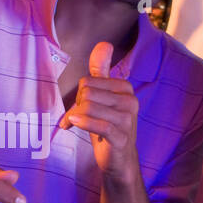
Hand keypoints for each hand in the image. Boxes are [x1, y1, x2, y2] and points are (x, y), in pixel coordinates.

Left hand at [59, 42, 141, 182]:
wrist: (118, 159)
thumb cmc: (108, 126)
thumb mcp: (103, 97)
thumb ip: (102, 71)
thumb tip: (104, 43)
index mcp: (126, 88)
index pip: (89, 81)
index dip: (79, 95)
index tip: (79, 107)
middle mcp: (130, 101)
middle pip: (88, 93)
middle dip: (77, 106)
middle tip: (77, 118)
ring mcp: (128, 120)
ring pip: (90, 107)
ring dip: (75, 117)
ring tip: (73, 124)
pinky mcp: (122, 137)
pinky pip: (98, 125)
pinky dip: (81, 124)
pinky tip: (72, 125)